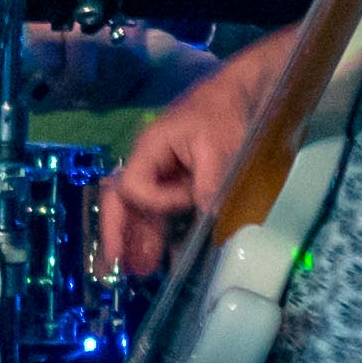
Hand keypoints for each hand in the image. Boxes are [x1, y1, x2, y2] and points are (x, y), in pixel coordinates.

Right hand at [99, 70, 250, 278]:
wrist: (245, 92)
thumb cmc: (227, 112)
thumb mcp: (220, 148)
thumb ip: (207, 184)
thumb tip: (204, 218)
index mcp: (149, 148)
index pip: (133, 187)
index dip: (156, 202)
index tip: (188, 201)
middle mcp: (148, 162)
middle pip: (122, 200)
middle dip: (118, 232)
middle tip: (116, 266)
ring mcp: (161, 172)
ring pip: (140, 209)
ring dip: (139, 238)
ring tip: (141, 270)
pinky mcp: (177, 179)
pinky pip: (160, 209)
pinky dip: (159, 231)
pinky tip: (165, 254)